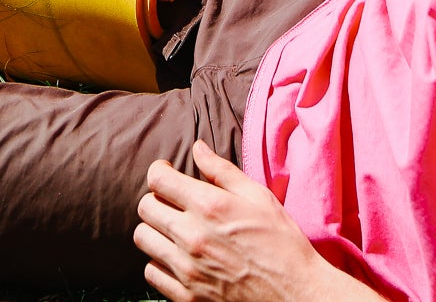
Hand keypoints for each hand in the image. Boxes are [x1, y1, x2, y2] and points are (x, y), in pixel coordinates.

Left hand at [135, 140, 333, 301]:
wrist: (293, 293)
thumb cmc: (281, 242)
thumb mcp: (259, 197)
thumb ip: (223, 171)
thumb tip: (197, 148)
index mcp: (209, 206)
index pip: (158, 179)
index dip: (160, 170)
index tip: (168, 172)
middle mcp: (192, 236)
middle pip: (145, 207)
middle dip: (156, 198)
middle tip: (172, 200)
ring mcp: (187, 268)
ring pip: (143, 239)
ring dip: (155, 229)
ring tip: (174, 228)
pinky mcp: (186, 295)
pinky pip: (151, 273)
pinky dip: (159, 262)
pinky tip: (177, 256)